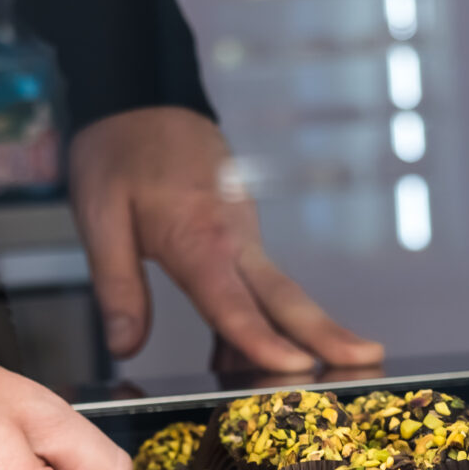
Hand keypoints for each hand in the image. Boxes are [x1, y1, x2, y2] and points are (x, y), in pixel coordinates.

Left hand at [70, 107, 384, 372]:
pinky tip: (262, 359)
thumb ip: (116, 286)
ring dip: (311, 334)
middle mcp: (234, 237)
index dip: (263, 342)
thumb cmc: (118, 151)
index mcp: (198, 236)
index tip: (295, 370)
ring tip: (343, 372)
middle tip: (369, 361)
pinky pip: (259, 285)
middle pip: (285, 298)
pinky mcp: (241, 233)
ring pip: (280, 294)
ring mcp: (244, 233)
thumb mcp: (99, 217)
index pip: (233, 303)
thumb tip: (126, 345)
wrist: (141, 97)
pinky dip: (267, 322)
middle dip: (328, 335)